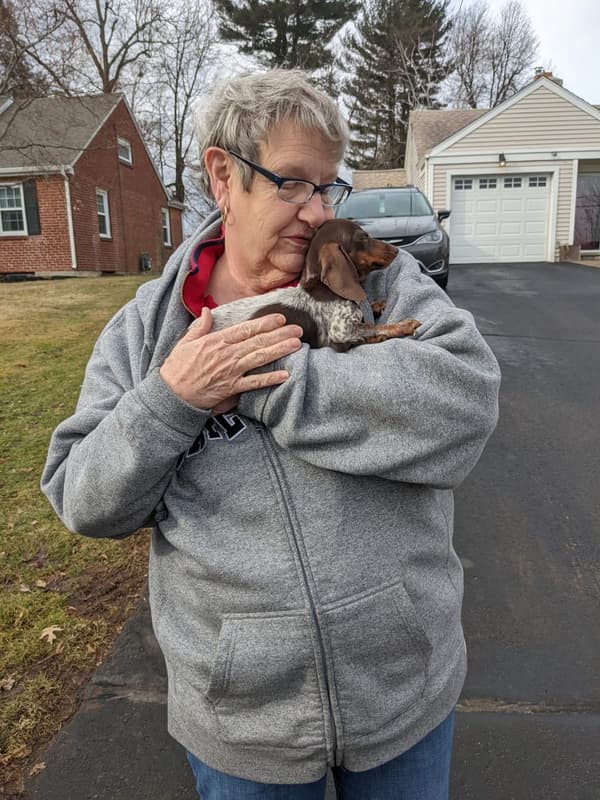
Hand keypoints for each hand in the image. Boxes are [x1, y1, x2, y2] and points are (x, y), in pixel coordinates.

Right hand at [159, 308, 302, 410]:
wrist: (172, 395)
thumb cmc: (177, 368)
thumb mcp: (185, 342)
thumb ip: (200, 326)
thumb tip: (207, 310)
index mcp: (216, 341)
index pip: (245, 330)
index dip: (264, 323)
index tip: (280, 318)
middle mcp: (226, 355)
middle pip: (257, 342)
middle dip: (279, 335)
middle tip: (298, 329)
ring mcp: (230, 372)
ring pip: (259, 359)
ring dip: (279, 351)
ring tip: (297, 345)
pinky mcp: (232, 389)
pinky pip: (254, 383)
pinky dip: (269, 379)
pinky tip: (285, 375)